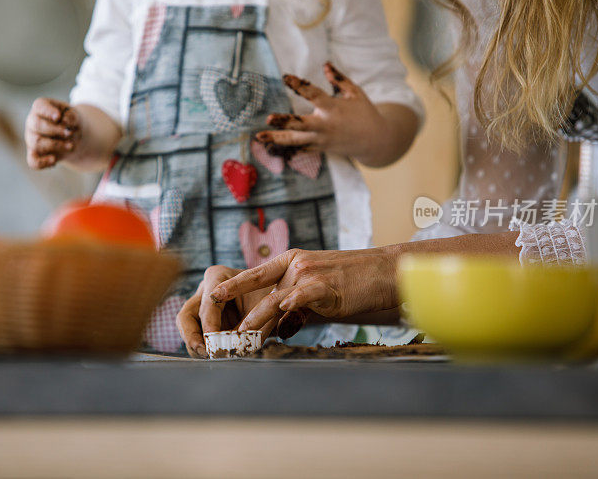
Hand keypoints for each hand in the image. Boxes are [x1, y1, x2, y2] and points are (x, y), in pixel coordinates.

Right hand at [25, 98, 81, 169]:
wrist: (74, 136)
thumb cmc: (71, 122)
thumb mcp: (75, 116)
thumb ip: (71, 116)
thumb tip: (64, 121)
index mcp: (41, 108)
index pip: (39, 106)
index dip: (48, 112)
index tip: (58, 117)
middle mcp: (32, 122)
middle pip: (37, 125)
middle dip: (55, 130)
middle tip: (70, 133)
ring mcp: (31, 139)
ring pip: (36, 143)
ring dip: (56, 145)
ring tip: (70, 146)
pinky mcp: (34, 154)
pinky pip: (33, 161)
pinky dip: (43, 163)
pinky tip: (54, 160)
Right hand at [176, 265, 274, 357]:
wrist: (276, 295)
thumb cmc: (272, 294)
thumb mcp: (266, 305)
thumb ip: (253, 324)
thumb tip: (238, 346)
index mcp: (218, 276)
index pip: (208, 301)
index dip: (209, 322)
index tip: (213, 339)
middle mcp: (205, 289)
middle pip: (186, 315)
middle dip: (191, 336)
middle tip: (204, 352)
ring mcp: (201, 306)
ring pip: (186, 327)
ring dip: (195, 344)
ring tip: (210, 358)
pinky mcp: (204, 321)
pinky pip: (197, 336)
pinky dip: (204, 347)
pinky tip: (216, 356)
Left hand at [209, 248, 400, 335]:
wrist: (384, 271)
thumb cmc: (353, 281)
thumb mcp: (318, 288)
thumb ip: (297, 305)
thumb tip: (282, 327)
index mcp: (291, 260)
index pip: (255, 273)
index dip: (234, 285)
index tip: (213, 295)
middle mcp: (296, 264)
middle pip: (261, 293)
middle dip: (242, 315)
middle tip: (225, 333)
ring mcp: (309, 274)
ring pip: (274, 300)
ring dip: (257, 321)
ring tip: (242, 337)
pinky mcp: (325, 287)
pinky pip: (300, 298)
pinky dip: (289, 307)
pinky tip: (280, 317)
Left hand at [256, 62, 413, 166]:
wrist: (375, 141)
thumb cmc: (364, 112)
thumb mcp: (355, 92)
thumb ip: (339, 79)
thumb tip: (325, 65)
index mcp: (334, 108)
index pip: (313, 94)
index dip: (299, 85)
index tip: (285, 77)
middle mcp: (325, 125)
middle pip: (301, 124)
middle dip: (284, 122)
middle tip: (268, 119)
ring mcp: (322, 139)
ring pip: (296, 141)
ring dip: (276, 139)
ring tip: (259, 137)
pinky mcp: (320, 149)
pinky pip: (300, 150)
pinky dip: (286, 150)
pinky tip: (269, 149)